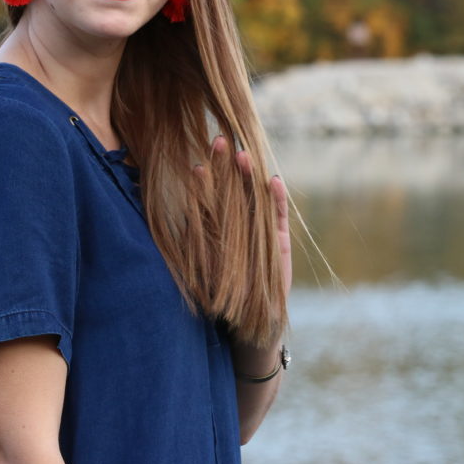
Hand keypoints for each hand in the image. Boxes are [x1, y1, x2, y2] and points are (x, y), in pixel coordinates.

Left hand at [200, 136, 291, 295]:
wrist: (246, 323)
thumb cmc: (217, 296)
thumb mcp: (200, 265)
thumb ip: (196, 238)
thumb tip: (184, 213)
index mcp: (217, 228)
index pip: (210, 198)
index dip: (205, 181)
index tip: (197, 166)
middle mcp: (238, 225)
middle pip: (232, 189)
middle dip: (225, 166)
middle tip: (219, 140)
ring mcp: (260, 231)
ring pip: (254, 197)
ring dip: (249, 176)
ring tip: (243, 155)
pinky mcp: (279, 242)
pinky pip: (278, 217)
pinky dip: (276, 200)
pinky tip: (272, 181)